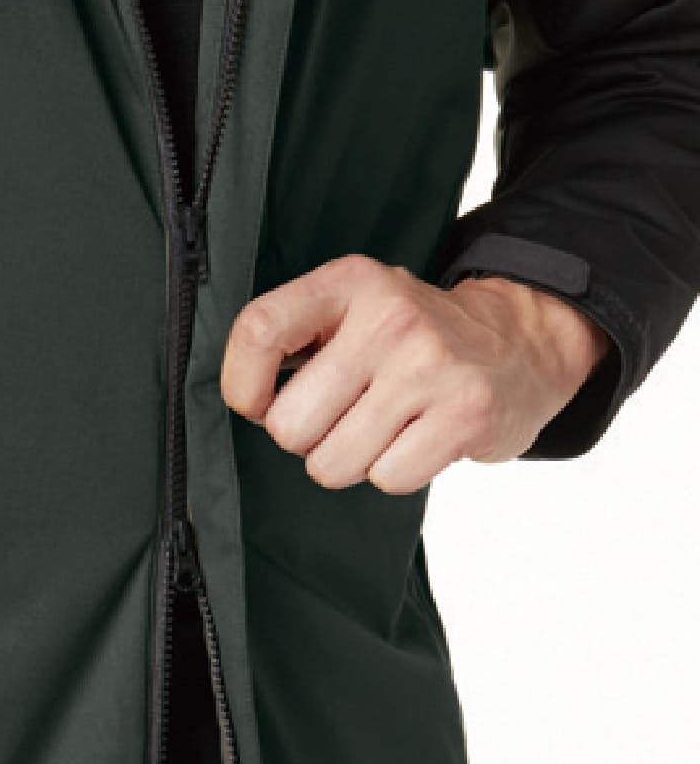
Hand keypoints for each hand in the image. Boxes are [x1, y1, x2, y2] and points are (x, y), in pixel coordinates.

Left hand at [220, 253, 611, 493]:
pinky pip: (387, 479)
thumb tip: (247, 403)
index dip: (242, 385)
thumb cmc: (411, 339)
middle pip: (289, 426)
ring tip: (383, 427)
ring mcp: (430, 366)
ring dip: (350, 460)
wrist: (520, 341)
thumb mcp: (352, 310)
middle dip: (305, 439)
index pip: (259, 330)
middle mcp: (389, 318)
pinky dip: (395, 472)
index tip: (257, 403)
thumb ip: (293, 342)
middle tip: (341, 417)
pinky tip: (417, 439)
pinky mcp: (466, 414)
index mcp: (348, 283)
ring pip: (332, 464)